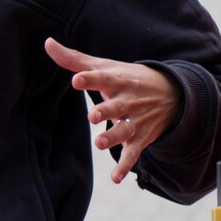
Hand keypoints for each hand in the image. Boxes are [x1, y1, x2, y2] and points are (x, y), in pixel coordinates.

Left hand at [43, 38, 183, 185]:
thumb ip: (74, 59)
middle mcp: (128, 100)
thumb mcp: (105, 66)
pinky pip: (133, 153)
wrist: (173, 93)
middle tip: (92, 116)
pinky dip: (125, 166)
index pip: (103, 78)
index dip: (90, 79)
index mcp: (117, 80)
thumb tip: (47, 43)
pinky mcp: (140, 138)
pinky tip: (115, 178)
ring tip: (99, 143)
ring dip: (113, 137)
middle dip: (105, 111)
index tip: (77, 79)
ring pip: (125, 130)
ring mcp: (136, 120)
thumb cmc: (128, 78)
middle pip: (116, 106)